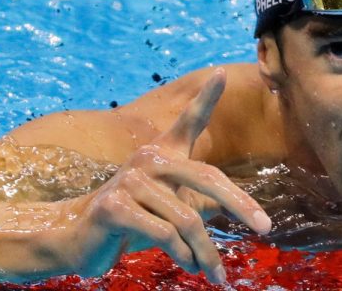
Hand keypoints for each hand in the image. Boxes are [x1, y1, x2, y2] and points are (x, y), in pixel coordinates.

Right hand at [60, 69, 269, 283]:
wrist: (75, 238)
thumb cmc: (133, 220)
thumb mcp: (170, 207)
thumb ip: (199, 201)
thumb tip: (243, 214)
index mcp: (163, 154)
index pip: (189, 121)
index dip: (205, 97)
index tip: (221, 72)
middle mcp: (148, 159)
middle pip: (208, 179)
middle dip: (241, 205)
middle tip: (266, 228)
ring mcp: (130, 181)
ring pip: (187, 219)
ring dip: (206, 252)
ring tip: (216, 274)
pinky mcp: (114, 207)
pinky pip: (164, 234)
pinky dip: (183, 255)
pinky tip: (188, 266)